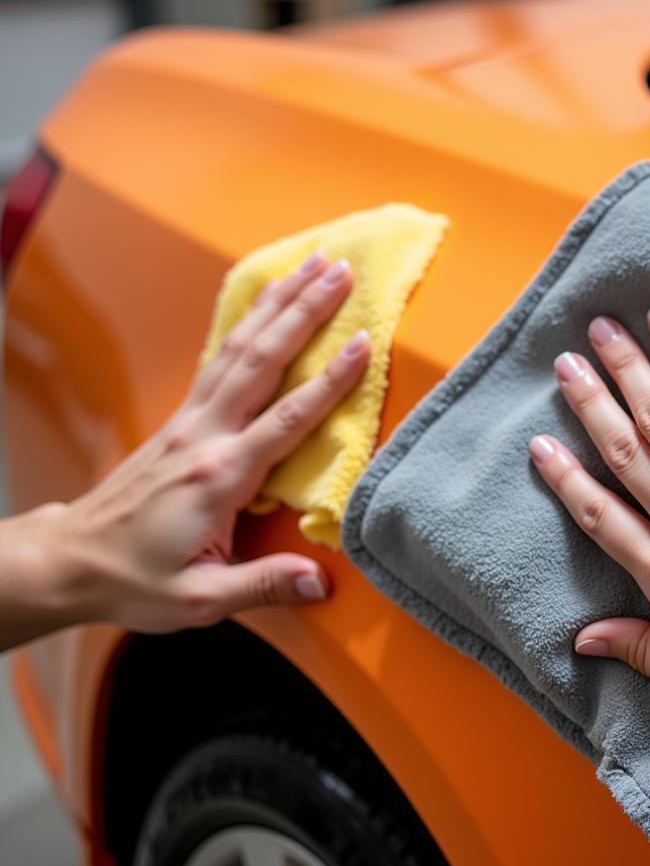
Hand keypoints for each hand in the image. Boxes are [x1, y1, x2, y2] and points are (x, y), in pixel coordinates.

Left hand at [26, 250, 368, 636]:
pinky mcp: (182, 419)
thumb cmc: (135, 579)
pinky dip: (245, 322)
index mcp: (219, 476)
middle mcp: (205, 435)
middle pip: (262, 359)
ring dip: (277, 302)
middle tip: (340, 270)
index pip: (286, 417)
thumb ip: (262, 585)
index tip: (362, 342)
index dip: (329, 380)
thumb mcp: (199, 599)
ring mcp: (190, 421)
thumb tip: (319, 581)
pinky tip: (264, 303)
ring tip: (310, 266)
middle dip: (304, 310)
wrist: (71, 559)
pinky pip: (220, 358)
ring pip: (238, 347)